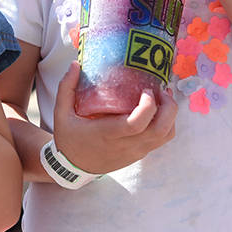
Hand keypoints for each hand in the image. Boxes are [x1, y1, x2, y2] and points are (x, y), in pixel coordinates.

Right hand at [48, 63, 176, 174]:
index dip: (148, 106)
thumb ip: (66, 88)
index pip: (137, 125)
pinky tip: (156, 111)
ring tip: (161, 98)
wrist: (73, 167)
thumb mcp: (61, 113)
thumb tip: (75, 64)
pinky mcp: (139, 154)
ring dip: (170, 115)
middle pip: (160, 130)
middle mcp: (125, 145)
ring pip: (166, 135)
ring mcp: (135, 152)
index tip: (146, 89)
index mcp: (107, 134)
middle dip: (168, 108)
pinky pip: (161, 140)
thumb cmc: (69, 138)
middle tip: (161, 90)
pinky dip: (165, 124)